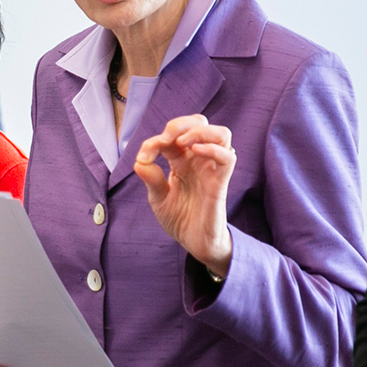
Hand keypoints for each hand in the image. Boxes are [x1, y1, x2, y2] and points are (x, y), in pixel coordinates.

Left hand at [133, 115, 234, 277]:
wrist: (193, 243)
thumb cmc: (179, 219)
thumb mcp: (158, 199)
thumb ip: (152, 180)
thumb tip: (139, 162)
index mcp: (181, 160)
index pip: (172, 136)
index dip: (155, 141)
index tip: (143, 157)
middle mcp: (198, 160)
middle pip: (200, 123)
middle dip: (180, 124)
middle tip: (166, 139)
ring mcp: (211, 169)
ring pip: (221, 134)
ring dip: (199, 131)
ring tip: (183, 142)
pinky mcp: (221, 182)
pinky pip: (227, 157)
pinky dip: (213, 148)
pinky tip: (195, 151)